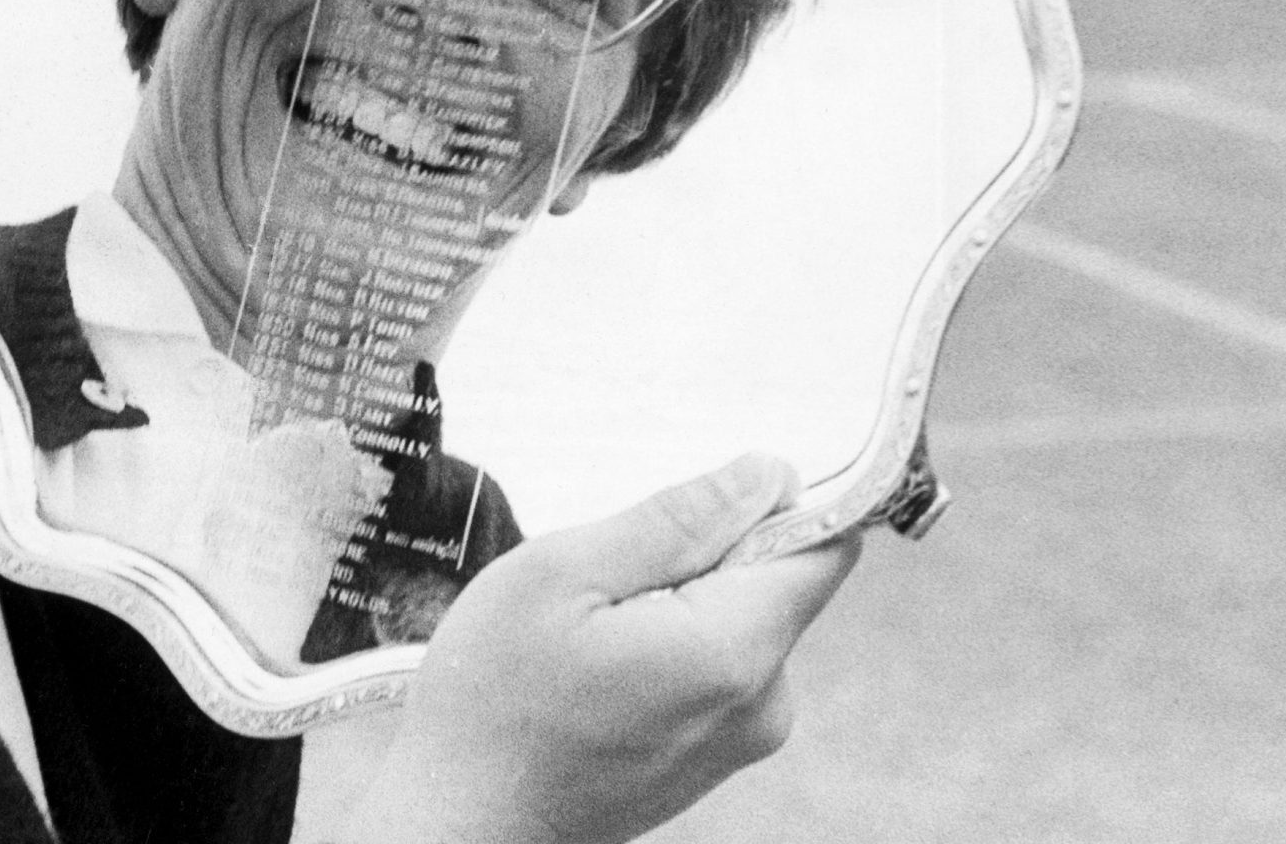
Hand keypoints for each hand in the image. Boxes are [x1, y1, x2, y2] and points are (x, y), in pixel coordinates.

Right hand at [330, 454, 858, 843]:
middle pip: (778, 581)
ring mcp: (740, 739)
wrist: (461, 818)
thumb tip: (766, 475)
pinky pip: (716, 664)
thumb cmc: (493, 700)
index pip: (823, 548)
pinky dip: (667, 638)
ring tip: (591, 619)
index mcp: (732, 653)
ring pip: (741, 619)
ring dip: (679, 594)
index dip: (777, 499)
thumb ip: (674, 522)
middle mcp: (762, 704)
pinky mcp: (712, 756)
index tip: (701, 494)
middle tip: (608, 565)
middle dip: (706, 549)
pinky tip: (596, 658)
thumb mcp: (562, 574)